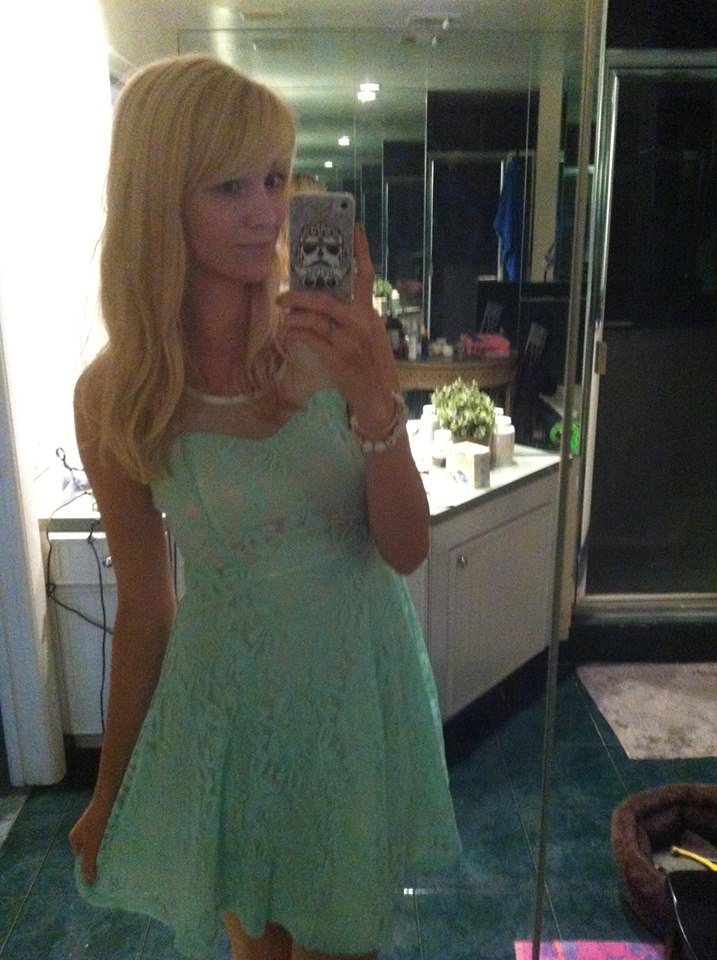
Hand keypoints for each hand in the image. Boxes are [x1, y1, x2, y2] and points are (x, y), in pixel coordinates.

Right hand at [68, 795, 113, 883]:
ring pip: (101, 844)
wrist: (111, 793)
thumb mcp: (93, 844)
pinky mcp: (106, 819)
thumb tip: (88, 881)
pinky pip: (109, 835)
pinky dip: (114, 840)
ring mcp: (94, 825)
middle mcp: (83, 833)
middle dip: (101, 859)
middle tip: (113, 868)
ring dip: (109, 849)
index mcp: (75, 840)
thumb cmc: (99, 819)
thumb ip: (89, 863)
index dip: (90, 869)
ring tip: (120, 857)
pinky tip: (123, 844)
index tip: (102, 876)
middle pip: (92, 852)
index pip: (81, 861)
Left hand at [278, 224, 398, 432]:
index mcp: (370, 313)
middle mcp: (361, 323)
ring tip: (285, 316)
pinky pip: (309, 339)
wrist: (377, 397)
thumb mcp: (369, 335)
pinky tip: (289, 332)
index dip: (360, 251)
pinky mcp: (336, 358)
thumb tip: (323, 300)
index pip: (366, 276)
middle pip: (325, 299)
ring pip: (313, 319)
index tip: (354, 229)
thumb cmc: (371, 365)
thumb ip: (352, 316)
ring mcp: (348, 341)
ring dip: (294, 316)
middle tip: (283, 295)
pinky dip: (296, 333)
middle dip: (299, 295)